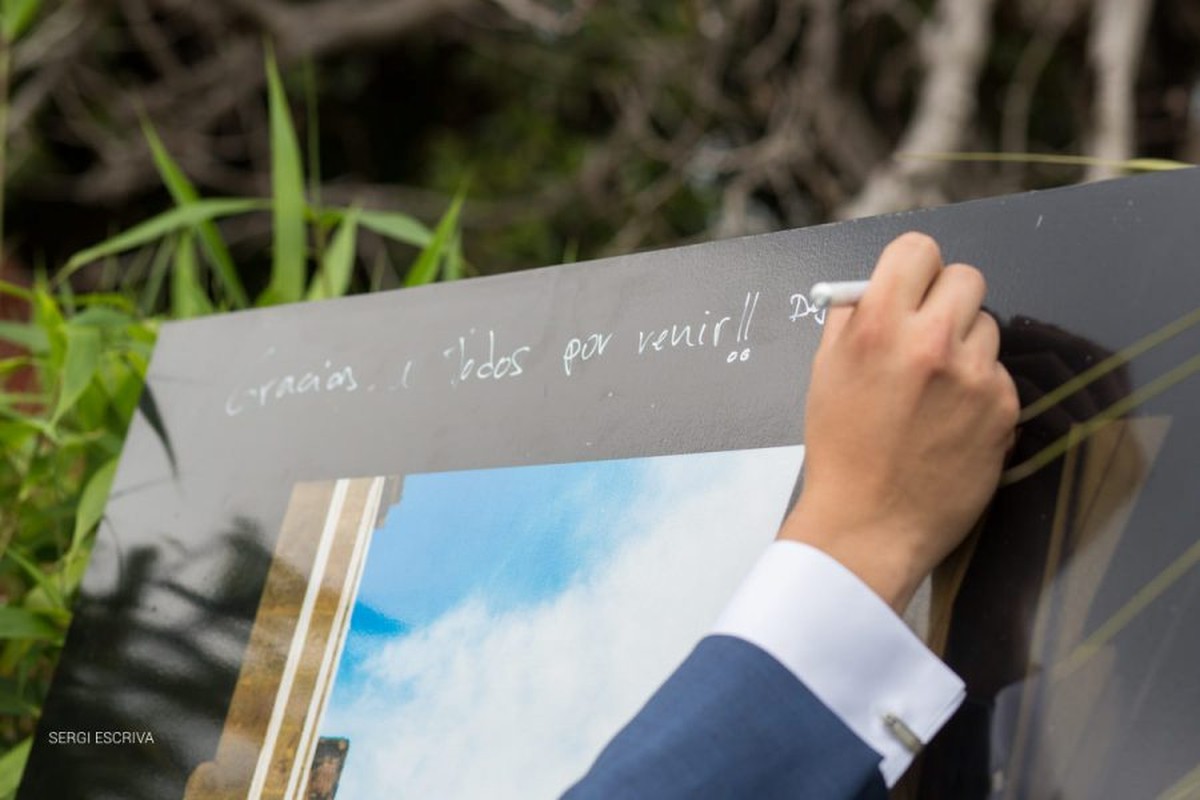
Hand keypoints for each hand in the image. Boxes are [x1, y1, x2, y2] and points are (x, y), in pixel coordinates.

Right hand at [779, 232, 1018, 612]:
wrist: (868, 525)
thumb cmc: (842, 450)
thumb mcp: (826, 372)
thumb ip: (851, 319)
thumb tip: (872, 284)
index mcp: (877, 326)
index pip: (918, 250)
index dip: (914, 266)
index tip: (911, 284)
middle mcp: (929, 342)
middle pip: (966, 277)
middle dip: (947, 298)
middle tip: (930, 330)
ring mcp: (972, 377)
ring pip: (988, 326)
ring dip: (966, 346)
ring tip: (935, 388)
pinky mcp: (1003, 409)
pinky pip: (999, 374)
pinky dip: (980, 390)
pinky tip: (951, 421)